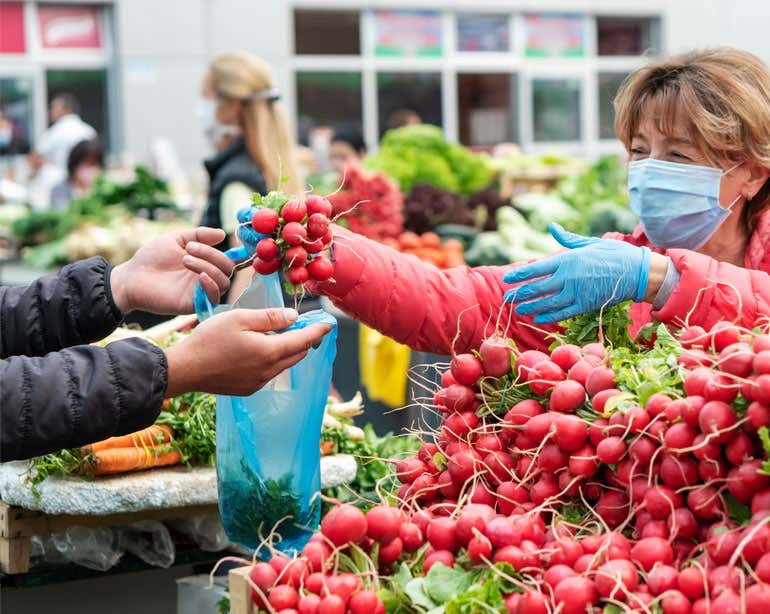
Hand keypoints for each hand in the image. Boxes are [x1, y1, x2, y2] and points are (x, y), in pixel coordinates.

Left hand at [110, 227, 233, 314]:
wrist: (132, 278)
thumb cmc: (151, 258)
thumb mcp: (176, 239)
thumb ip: (199, 235)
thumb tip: (222, 233)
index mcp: (204, 263)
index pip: (227, 259)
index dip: (230, 251)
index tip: (217, 239)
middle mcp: (205, 277)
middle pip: (227, 269)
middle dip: (212, 255)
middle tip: (189, 249)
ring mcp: (200, 291)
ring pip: (223, 282)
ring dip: (209, 267)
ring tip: (185, 260)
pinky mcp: (194, 304)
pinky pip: (214, 298)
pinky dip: (211, 285)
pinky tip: (199, 275)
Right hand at [164, 308, 331, 396]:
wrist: (185, 370)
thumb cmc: (210, 340)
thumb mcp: (240, 319)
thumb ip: (270, 318)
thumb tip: (293, 317)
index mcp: (270, 352)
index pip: (304, 340)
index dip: (318, 330)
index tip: (329, 323)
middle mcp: (269, 371)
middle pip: (298, 354)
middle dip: (305, 339)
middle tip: (304, 324)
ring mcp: (259, 382)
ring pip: (284, 364)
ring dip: (288, 349)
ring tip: (280, 333)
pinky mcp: (248, 389)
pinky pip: (270, 373)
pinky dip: (274, 360)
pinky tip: (261, 350)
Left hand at [502, 223, 651, 323]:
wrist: (637, 273)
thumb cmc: (614, 254)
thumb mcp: (589, 242)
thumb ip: (568, 239)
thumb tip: (553, 227)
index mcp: (568, 260)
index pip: (536, 268)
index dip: (520, 275)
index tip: (507, 279)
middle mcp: (568, 277)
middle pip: (538, 288)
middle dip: (520, 293)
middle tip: (507, 297)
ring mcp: (577, 293)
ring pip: (547, 302)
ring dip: (530, 306)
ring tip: (517, 309)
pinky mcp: (586, 306)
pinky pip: (563, 313)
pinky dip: (548, 316)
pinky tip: (537, 318)